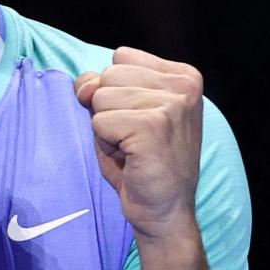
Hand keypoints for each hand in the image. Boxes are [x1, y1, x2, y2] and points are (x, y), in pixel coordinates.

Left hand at [75, 47, 203, 241]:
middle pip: (109, 75)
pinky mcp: (154, 126)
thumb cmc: (141, 162)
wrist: (164, 212)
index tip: (139, 122)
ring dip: (107, 129)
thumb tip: (84, 85)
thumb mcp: (120, 111)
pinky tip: (131, 158)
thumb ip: (100, 85)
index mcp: (184, 75)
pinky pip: (100, 122)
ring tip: (133, 149)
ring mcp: (172, 104)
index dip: (116, 92)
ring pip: (101, 98)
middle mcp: (184, 84)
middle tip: (135, 139)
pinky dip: (106, 144)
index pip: (121, 57)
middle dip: (110, 110)